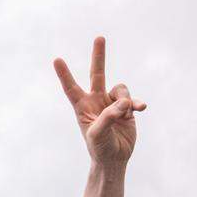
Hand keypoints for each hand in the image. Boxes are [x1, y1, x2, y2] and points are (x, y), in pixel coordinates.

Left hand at [53, 36, 145, 166]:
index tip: (56, 60)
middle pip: (97, 74)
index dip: (64, 74)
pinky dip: (136, 103)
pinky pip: (132, 99)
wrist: (114, 158)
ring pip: (120, 89)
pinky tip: (141, 109)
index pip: (71, 88)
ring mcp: (112, 103)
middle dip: (99, 56)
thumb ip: (108, 116)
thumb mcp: (97, 134)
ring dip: (125, 101)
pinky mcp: (126, 108)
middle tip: (100, 37)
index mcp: (82, 107)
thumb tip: (122, 102)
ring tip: (124, 116)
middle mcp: (96, 101)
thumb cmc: (99, 148)